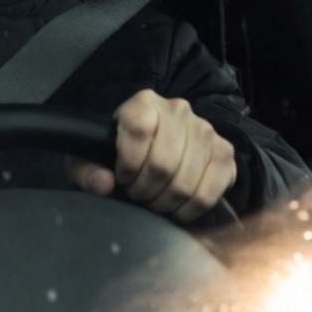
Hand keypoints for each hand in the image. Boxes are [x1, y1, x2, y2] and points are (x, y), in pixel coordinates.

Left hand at [66, 89, 236, 224]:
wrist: (157, 145)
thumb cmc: (120, 151)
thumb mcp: (92, 157)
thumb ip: (86, 170)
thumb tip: (103, 184)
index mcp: (143, 103)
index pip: (138, 127)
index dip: (128, 161)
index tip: (122, 176)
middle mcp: (178, 110)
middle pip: (163, 163)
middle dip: (146, 190)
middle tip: (138, 194)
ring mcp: (205, 130)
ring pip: (186, 182)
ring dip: (166, 202)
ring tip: (155, 200)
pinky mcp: (224, 153)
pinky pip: (210, 192)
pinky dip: (190, 209)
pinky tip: (177, 207)